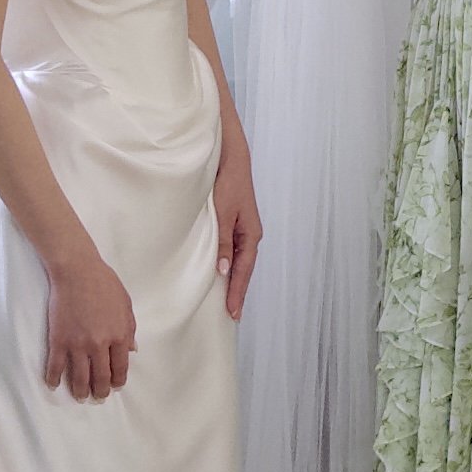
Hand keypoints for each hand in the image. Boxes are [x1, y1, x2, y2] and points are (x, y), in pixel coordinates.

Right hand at [43, 247, 136, 399]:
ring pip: (79, 377)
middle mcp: (100, 345)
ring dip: (80, 390)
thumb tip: (132, 350)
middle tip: (98, 397)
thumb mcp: (126, 305)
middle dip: (100, 391)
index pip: (120, 367)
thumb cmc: (104, 283)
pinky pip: (56, 366)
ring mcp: (78, 344)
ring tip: (80, 396)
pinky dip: (54, 378)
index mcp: (119, 336)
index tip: (115, 387)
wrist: (77, 271)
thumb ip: (130, 329)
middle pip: (101, 377)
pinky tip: (53, 385)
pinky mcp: (59, 340)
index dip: (117, 380)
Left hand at [213, 138, 261, 320]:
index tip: (232, 313)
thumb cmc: (228, 182)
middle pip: (244, 268)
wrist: (230, 157)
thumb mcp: (223, 214)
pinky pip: (231, 249)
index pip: (244, 270)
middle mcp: (249, 233)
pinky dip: (228, 263)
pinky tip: (220, 272)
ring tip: (225, 299)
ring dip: (233, 279)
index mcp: (251, 234)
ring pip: (238, 260)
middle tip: (230, 314)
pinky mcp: (233, 222)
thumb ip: (223, 242)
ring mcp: (241, 228)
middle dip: (237, 290)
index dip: (238, 292)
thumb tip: (224, 271)